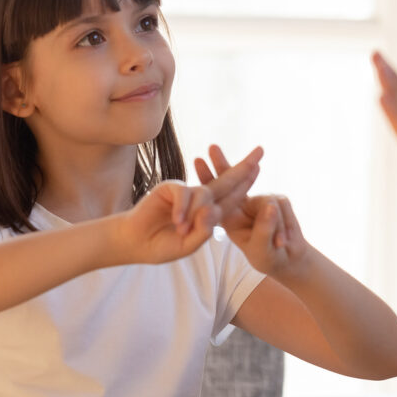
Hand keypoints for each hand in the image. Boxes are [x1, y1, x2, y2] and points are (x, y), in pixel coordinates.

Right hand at [110, 146, 263, 263]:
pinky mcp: (170, 188)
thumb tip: (212, 211)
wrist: (135, 243)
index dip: (246, 183)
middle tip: (261, 151)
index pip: (232, 197)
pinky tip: (177, 221)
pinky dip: (183, 208)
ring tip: (182, 229)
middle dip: (244, 167)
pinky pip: (185, 193)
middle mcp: (200, 199)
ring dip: (197, 212)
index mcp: (209, 213)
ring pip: (205, 194)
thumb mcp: (188, 244)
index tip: (259, 167)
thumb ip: (203, 231)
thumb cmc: (162, 245)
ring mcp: (186, 192)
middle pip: (226, 181)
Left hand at [194, 146, 309, 277]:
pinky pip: (282, 206)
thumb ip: (264, 228)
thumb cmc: (267, 256)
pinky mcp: (279, 200)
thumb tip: (270, 205)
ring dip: (275, 227)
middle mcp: (243, 204)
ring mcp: (261, 200)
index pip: (217, 195)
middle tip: (211, 147)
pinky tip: (284, 242)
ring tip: (279, 244)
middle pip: (231, 180)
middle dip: (222, 163)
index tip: (197, 160)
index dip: (208, 177)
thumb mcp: (261, 248)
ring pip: (267, 200)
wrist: (288, 258)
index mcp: (231, 216)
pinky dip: (285, 227)